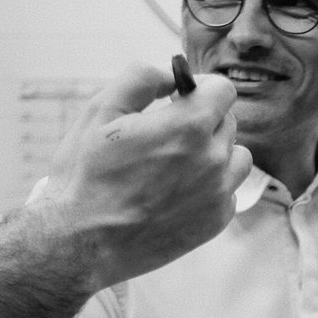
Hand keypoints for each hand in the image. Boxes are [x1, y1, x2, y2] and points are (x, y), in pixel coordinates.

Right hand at [34, 63, 251, 288]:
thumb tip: (171, 75)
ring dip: (213, 153)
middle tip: (165, 135)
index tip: (179, 99)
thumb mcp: (100, 111)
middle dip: (201, 120)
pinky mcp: (216, 221)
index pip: (224, 90)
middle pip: (227, 122)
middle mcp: (213, 160)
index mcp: (188, 127)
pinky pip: (228, 191)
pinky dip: (210, 187)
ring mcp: (218, 193)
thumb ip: (141, 79)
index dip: (201, 88)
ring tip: (176, 164)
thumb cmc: (85, 175)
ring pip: (236, 157)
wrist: (81, 242)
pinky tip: (176, 192)